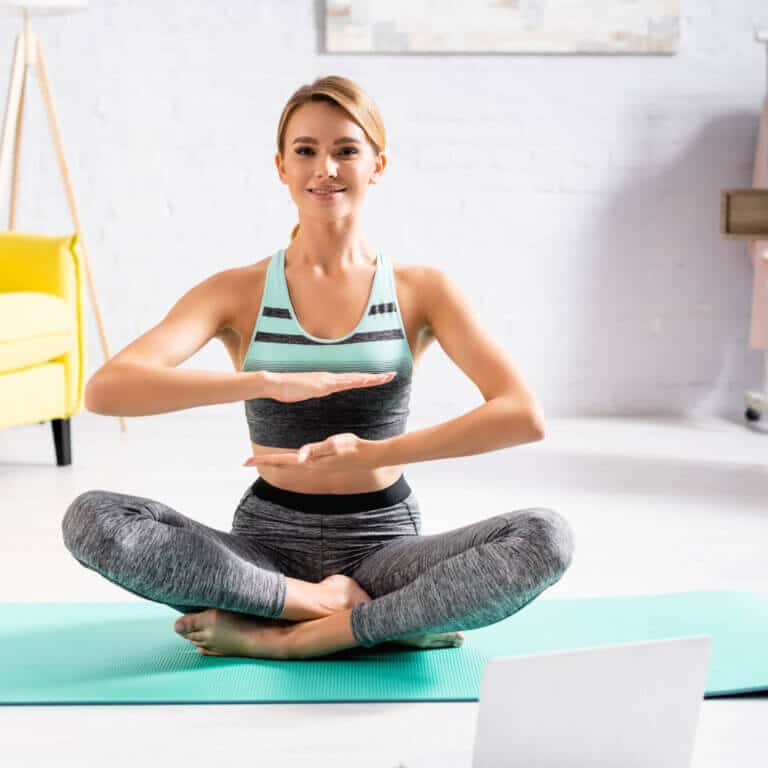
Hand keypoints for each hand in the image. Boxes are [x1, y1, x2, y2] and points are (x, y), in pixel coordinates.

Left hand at [243, 432, 382, 471]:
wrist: (368, 457)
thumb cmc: (351, 448)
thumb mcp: (333, 445)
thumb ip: (316, 450)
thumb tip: (298, 457)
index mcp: (309, 461)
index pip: (281, 461)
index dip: (264, 460)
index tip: (246, 462)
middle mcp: (309, 465)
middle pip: (282, 464)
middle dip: (265, 462)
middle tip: (246, 461)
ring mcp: (315, 465)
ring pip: (290, 464)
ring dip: (275, 462)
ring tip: (262, 460)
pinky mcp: (321, 462)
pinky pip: (299, 462)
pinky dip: (289, 460)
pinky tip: (289, 458)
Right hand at [263, 370, 396, 402]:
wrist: (273, 383)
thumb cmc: (287, 389)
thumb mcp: (306, 392)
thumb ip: (315, 391)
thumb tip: (321, 392)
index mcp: (328, 381)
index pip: (352, 379)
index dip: (367, 378)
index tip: (381, 377)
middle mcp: (330, 377)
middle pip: (357, 377)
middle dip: (375, 377)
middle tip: (392, 375)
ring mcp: (326, 380)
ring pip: (353, 378)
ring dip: (370, 378)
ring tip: (385, 377)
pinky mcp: (321, 384)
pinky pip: (342, 383)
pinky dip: (355, 381)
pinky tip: (364, 380)